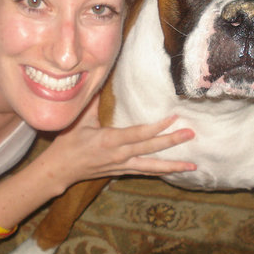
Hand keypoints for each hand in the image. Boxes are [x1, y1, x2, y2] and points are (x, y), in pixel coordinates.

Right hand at [36, 96, 195, 192]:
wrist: (60, 170)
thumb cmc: (68, 144)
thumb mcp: (79, 121)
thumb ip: (93, 103)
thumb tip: (100, 82)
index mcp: (109, 140)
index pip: (139, 133)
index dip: (157, 127)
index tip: (173, 118)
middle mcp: (119, 155)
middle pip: (150, 149)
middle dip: (172, 142)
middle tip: (191, 134)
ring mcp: (122, 166)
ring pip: (152, 167)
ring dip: (173, 166)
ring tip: (192, 166)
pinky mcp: (122, 171)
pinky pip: (145, 171)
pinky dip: (161, 171)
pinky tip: (175, 171)